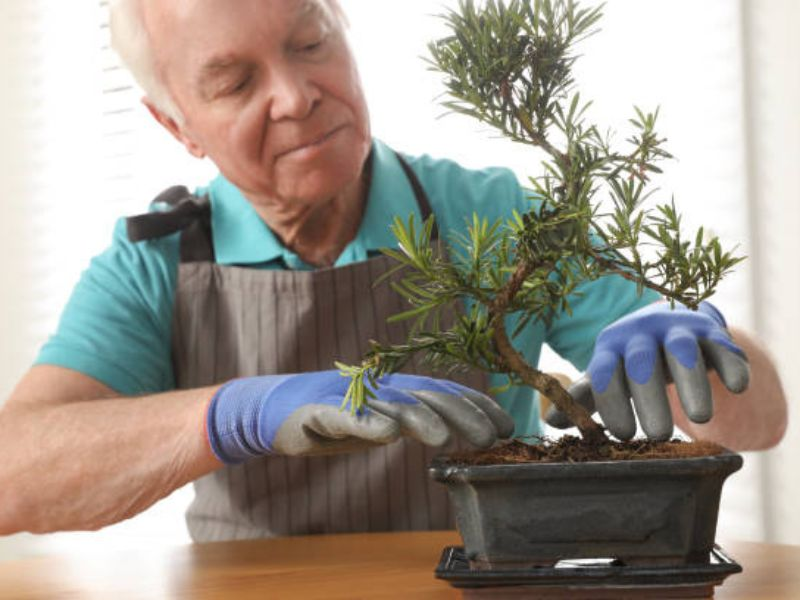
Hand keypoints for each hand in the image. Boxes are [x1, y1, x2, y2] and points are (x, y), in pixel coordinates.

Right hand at [206, 370, 514, 461]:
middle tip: (490, 437)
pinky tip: (386, 435)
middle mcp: (379, 387)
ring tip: (444, 439)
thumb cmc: (333, 417)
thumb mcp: (379, 420)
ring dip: (420, 419)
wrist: (272, 409)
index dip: (477, 405)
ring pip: (391, 404)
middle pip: (427, 395)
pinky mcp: (320, 411)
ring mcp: (350, 398)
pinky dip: (367, 423)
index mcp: (396, 388)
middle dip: (462, 414)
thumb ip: (412, 421)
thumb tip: (457, 431)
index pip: (445, 392)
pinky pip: (346, 417)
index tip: (507, 426)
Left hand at [545, 302, 749, 440]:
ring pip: (682, 351)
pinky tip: (736, 388)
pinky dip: (730, 364)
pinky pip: (720, 345)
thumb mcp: (608, 375)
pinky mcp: (710, 332)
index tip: (621, 435)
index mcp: (610, 346)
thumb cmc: (630, 362)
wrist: (669, 325)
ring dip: (690, 383)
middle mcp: (640, 333)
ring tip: (698, 419)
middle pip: (642, 363)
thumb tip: (551, 421)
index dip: (612, 402)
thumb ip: (585, 397)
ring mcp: (676, 329)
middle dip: (649, 398)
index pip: (605, 372)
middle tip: (657, 435)